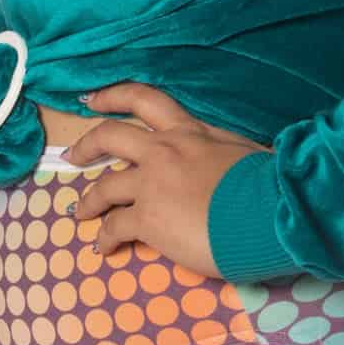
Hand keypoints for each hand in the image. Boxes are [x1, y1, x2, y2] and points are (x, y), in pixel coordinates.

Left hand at [64, 82, 273, 277]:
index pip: (147, 101)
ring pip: (104, 186)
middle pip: (110, 136)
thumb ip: (225, 154)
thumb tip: (234, 163)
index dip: (114, 96)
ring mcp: (152, 183)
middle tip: (73, 155)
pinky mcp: (148, 217)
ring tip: (80, 213)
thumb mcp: (245, 154)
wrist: (270, 210)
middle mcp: (165, 150)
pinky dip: (103, 238)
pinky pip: (113, 227)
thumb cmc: (269, 184)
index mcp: (191, 132)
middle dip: (87, 145)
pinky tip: (102, 248)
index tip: (93, 99)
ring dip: (88, 201)